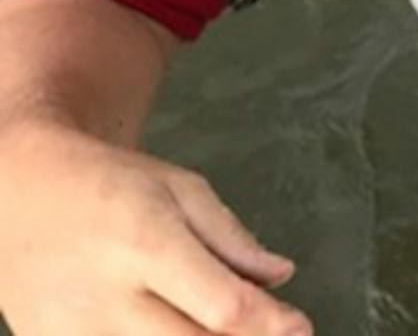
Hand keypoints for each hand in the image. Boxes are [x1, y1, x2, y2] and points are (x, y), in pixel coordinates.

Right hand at [0, 120, 308, 334]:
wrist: (19, 193)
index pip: (220, 306)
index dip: (269, 324)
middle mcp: (106, 298)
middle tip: (275, 333)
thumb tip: (280, 276)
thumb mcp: (181, 189)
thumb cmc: (108, 185)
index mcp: (146, 244)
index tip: (300, 327)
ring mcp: (74, 333)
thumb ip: (232, 238)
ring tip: (227, 329)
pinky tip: (177, 330)